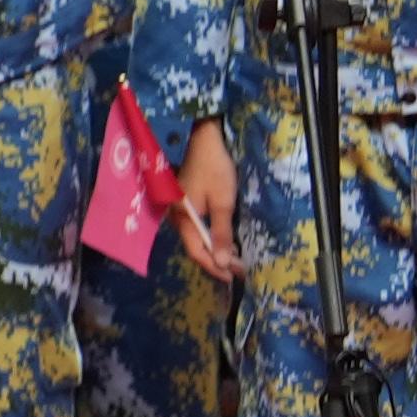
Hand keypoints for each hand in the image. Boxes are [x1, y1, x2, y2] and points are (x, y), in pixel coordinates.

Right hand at [176, 125, 245, 282]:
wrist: (202, 139)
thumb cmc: (213, 169)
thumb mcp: (223, 202)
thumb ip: (221, 233)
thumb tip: (221, 262)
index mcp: (183, 219)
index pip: (197, 252)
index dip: (215, 267)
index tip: (235, 276)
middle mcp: (177, 218)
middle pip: (194, 248)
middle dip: (216, 261)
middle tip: (240, 270)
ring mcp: (180, 211)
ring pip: (195, 239)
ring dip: (214, 250)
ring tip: (235, 259)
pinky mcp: (186, 204)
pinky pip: (196, 229)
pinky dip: (211, 238)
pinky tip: (224, 240)